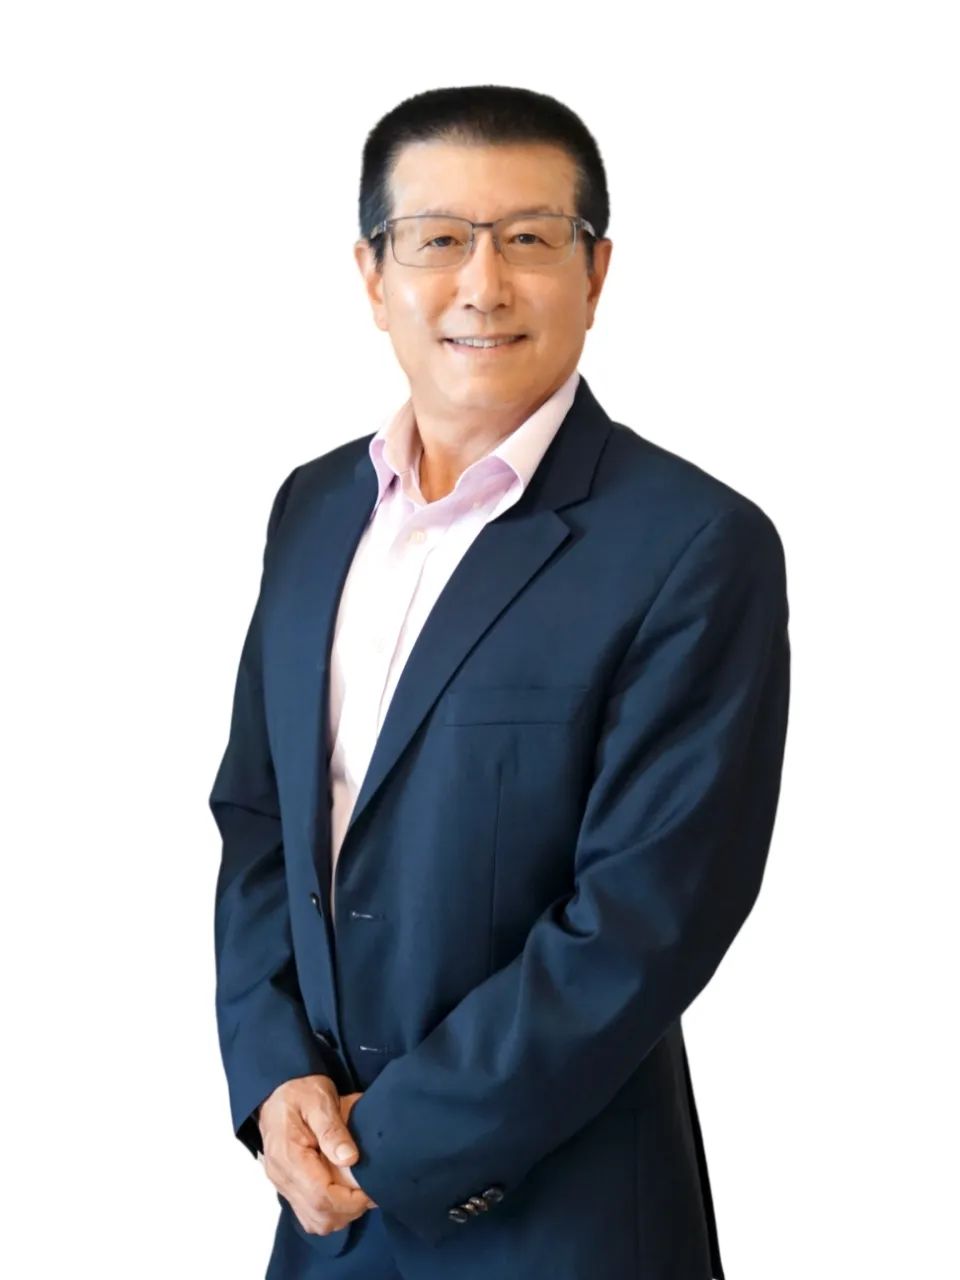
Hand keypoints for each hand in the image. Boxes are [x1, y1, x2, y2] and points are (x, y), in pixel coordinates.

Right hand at [257, 1075, 377, 1236]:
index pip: (320, 1196)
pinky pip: (308, 1213)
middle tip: (370, 1192)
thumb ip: (333, 1129)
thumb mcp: (319, 1100)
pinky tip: (344, 1192)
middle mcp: (281, 1176)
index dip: (350, 1201)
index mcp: (288, 1155)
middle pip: (317, 1216)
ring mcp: (282, 1183)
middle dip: (349, 1211)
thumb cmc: (299, 1091)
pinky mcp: (287, 1185)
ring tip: (359, 1193)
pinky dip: (329, 1211)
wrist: (276, 1091)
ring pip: (313, 1221)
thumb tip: (350, 1158)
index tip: (371, 1190)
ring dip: (340, 1215)